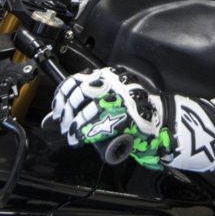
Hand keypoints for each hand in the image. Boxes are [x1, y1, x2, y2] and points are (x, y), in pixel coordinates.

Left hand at [51, 67, 171, 168]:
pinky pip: (102, 125)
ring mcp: (123, 100)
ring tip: (72, 135)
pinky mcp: (129, 118)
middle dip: (67, 111)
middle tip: (64, 125)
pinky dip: (88, 133)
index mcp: (108, 75)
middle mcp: (115, 84)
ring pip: (91, 109)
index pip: (77, 79)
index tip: (57, 108)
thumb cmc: (132, 112)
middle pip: (81, 93)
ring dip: (76, 125)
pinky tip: (81, 139)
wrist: (159, 122)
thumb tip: (56, 116)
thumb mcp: (108, 98)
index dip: (62, 95)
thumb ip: (86, 102)